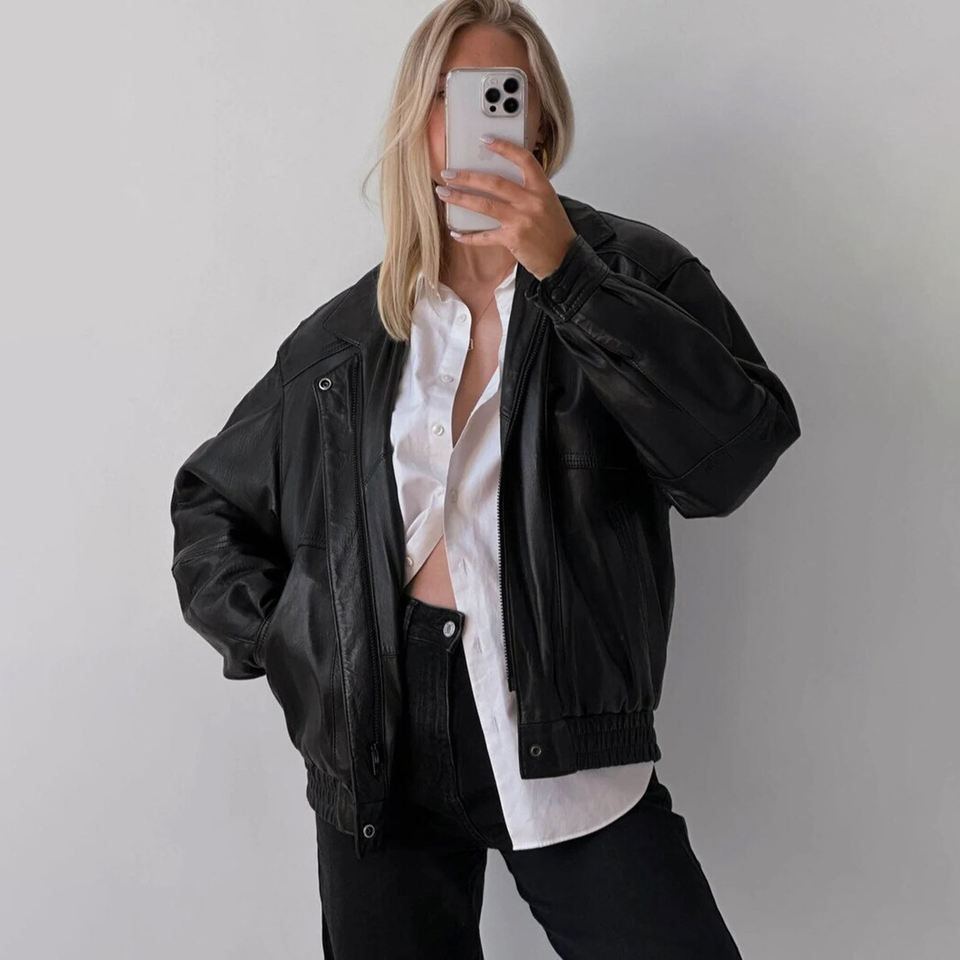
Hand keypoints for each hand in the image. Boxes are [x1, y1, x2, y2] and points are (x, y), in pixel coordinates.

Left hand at [435, 136, 577, 280]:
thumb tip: (498, 184)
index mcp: (542, 189)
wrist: (565, 260)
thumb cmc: (555, 233)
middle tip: (448, 173)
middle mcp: (532, 202)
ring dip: (460, 199)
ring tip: (444, 194)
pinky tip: (457, 233)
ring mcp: (522, 220)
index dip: (504, 147)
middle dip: (467, 177)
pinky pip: (485, 236)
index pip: (524, 159)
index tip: (485, 140)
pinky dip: (469, 236)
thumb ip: (528, 192)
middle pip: (495, 182)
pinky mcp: (513, 239)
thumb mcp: (548, 204)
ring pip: (485, 205)